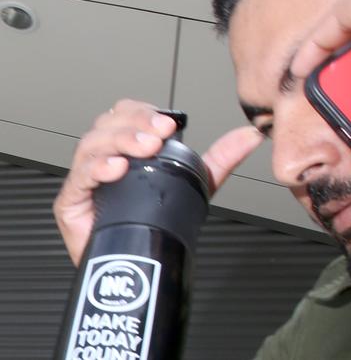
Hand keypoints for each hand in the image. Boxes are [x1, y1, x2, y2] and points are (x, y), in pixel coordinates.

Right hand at [53, 99, 262, 264]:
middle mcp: (104, 157)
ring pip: (92, 144)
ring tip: (144, 149)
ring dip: (120, 141)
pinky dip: (96, 168)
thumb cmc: (158, 220)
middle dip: (135, 123)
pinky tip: (115, 168)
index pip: (126, 114)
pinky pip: (77, 179)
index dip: (144, 113)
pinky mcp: (72, 203)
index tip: (169, 123)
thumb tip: (249, 136)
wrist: (139, 266)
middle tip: (159, 135)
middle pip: (108, 123)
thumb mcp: (195, 181)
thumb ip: (221, 158)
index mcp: (126, 146)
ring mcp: (86, 179)